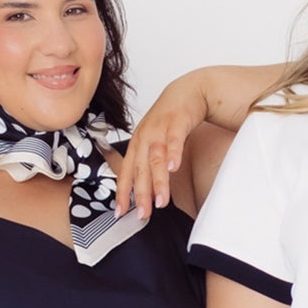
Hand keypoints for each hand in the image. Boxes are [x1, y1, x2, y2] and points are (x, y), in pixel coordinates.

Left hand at [115, 73, 210, 219]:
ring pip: (156, 159)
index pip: (126, 172)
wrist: (188, 91)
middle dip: (140, 194)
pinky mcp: (176, 122)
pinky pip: (174, 140)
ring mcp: (159, 129)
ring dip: (158, 181)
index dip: (122, 193)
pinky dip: (173, 153)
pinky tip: (174, 168)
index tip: (120, 213)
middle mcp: (144, 137)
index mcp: (137, 144)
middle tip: (142, 215)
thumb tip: (147, 192)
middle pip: (140, 169)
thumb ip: (150, 164)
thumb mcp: (155, 141)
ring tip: (161, 202)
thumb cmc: (171, 119)